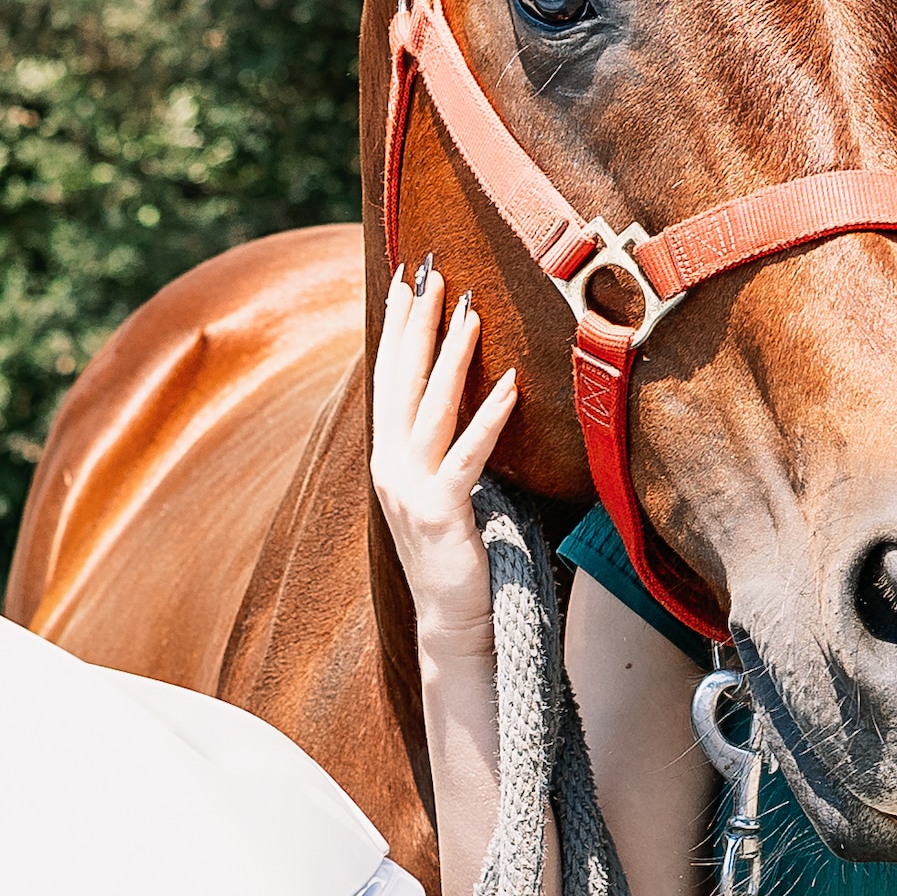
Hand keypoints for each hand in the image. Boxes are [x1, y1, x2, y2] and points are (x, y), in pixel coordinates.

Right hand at [368, 261, 520, 639]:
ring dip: (451, 356)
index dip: (395, 326)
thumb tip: (456, 394)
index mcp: (386, 457)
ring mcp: (411, 490)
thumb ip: (439, 444)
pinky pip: (468, 455)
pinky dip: (489, 417)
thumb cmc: (453, 554)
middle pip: (402, 382)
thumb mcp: (438, 488)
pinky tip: (509, 385)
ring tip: (471, 312)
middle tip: (434, 273)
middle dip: (418, 324)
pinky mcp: (443, 513)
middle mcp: (390, 467)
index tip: (405, 277)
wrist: (450, 622)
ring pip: (431, 409)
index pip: (387, 378)